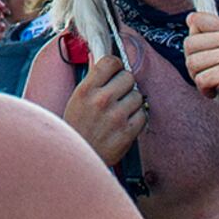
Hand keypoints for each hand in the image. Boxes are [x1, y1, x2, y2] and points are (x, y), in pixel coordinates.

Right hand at [64, 39, 147, 167]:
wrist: (75, 160)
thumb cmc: (76, 128)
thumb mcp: (76, 99)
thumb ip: (91, 80)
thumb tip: (99, 59)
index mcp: (86, 90)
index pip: (110, 62)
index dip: (115, 65)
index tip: (115, 71)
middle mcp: (101, 100)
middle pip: (128, 76)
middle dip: (125, 84)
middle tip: (118, 94)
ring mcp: (116, 117)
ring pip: (138, 95)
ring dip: (132, 102)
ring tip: (120, 111)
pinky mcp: (127, 132)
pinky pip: (142, 115)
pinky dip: (136, 118)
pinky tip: (124, 123)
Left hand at [181, 12, 218, 133]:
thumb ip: (216, 36)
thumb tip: (189, 22)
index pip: (196, 18)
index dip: (194, 38)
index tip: (205, 53)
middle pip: (189, 43)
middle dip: (194, 63)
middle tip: (209, 73)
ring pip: (191, 63)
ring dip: (199, 78)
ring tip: (215, 82)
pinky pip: (200, 80)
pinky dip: (205, 90)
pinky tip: (218, 91)